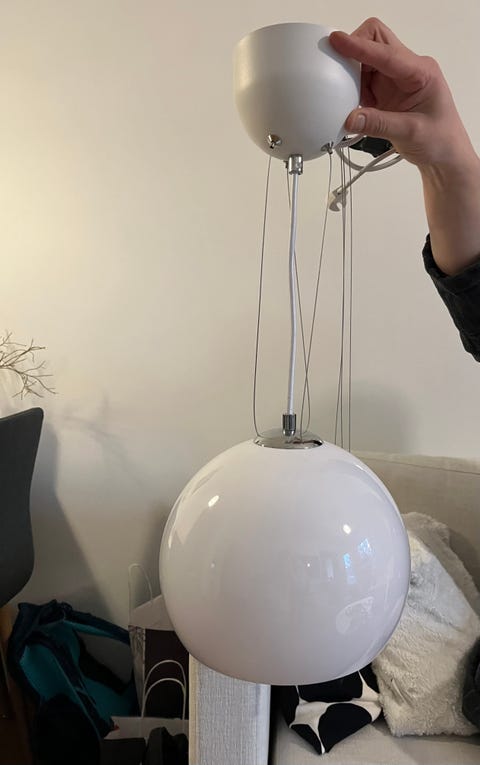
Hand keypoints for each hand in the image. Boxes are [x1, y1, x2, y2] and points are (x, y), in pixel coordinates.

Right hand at [329, 18, 474, 168]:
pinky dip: (352, 88)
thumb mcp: (410, 134)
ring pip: (365, 60)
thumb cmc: (439, 140)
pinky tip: (354, 106)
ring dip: (352, 74)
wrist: (444, 154)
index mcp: (420, 72)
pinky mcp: (385, 90)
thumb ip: (379, 124)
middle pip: (375, 40)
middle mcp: (406, 69)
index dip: (359, 47)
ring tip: (350, 100)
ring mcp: (394, 78)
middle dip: (354, 49)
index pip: (385, 53)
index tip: (337, 42)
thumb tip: (350, 119)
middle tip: (338, 69)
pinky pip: (362, 79)